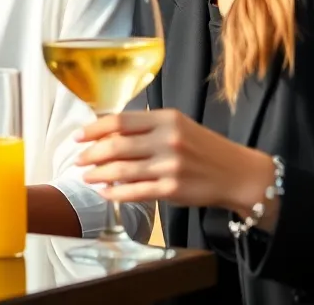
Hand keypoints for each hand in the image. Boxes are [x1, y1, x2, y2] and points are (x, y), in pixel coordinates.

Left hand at [75, 109, 277, 223]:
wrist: (236, 173)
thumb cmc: (203, 147)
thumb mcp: (178, 126)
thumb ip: (147, 127)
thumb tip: (107, 133)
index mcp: (166, 118)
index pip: (120, 121)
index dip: (94, 129)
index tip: (78, 136)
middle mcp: (167, 139)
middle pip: (116, 145)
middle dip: (91, 154)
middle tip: (77, 159)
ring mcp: (170, 166)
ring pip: (122, 170)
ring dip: (98, 174)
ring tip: (86, 176)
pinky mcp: (172, 190)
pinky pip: (135, 192)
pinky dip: (115, 193)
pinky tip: (105, 193)